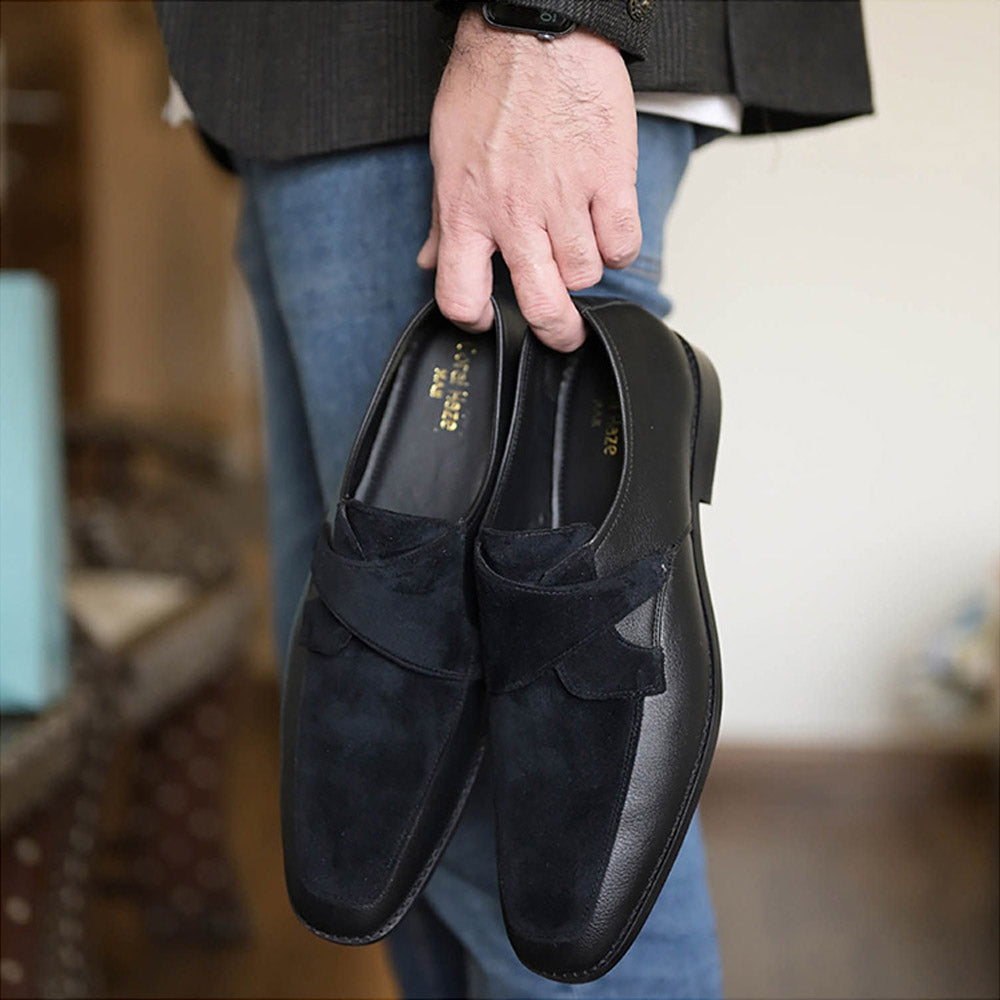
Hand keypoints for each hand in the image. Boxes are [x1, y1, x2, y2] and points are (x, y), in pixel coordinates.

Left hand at [417, 9, 640, 350]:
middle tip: (562, 333)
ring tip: (579, 246)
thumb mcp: (446, 156)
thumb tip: (430, 261)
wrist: (532, 30)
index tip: (486, 317)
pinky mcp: (608, 178)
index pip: (460, 295)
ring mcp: (565, 199)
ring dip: (585, 269)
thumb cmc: (488, 87)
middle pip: (542, 304)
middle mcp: (515, 215)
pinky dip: (618, 245)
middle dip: (555, 332)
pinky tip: (606, 228)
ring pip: (586, 275)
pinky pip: (623, 243)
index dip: (473, 319)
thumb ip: (441, 219)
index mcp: (468, 212)